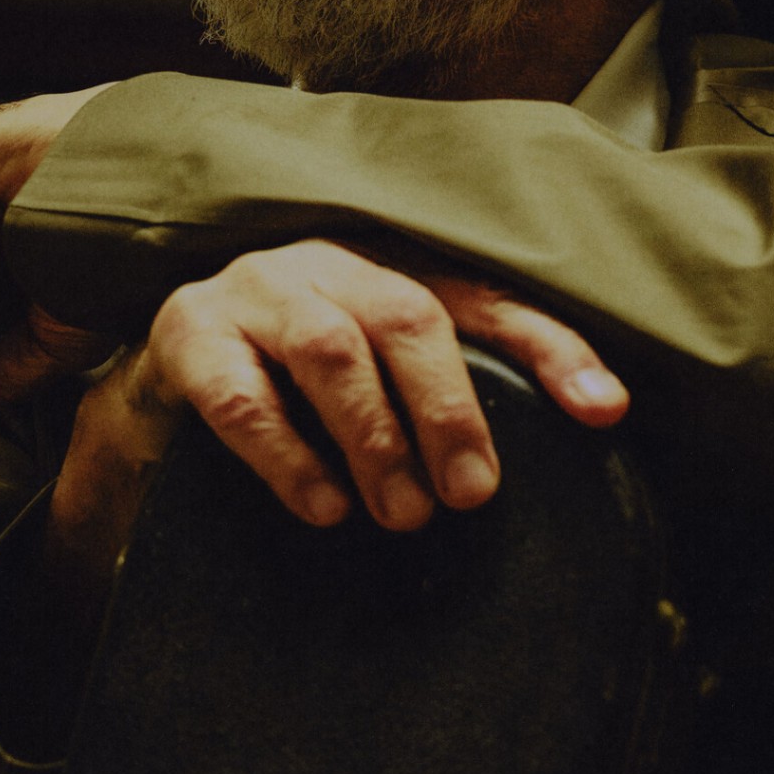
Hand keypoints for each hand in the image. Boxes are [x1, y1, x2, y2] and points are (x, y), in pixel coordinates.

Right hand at [47, 239, 629, 580]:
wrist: (169, 371)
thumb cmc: (300, 379)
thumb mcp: (386, 383)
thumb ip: (463, 401)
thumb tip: (593, 423)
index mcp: (392, 268)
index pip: (488, 299)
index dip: (551, 348)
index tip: (604, 410)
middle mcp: (331, 262)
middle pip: (408, 312)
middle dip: (449, 406)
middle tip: (470, 495)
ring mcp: (258, 290)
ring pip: (330, 344)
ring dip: (374, 434)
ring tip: (402, 511)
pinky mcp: (190, 331)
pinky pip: (241, 390)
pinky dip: (288, 454)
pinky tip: (323, 504)